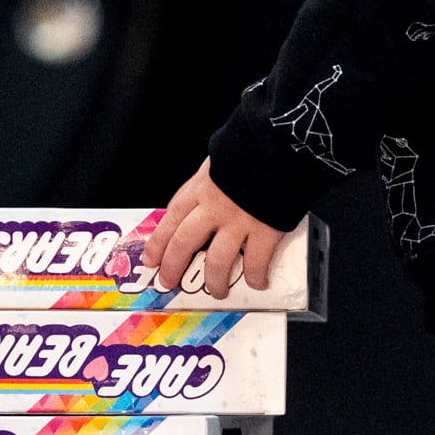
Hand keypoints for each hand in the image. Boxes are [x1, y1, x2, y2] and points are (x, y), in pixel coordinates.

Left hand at [140, 159, 285, 297]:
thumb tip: (206, 192)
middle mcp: (214, 206)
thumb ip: (211, 179)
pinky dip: (255, 276)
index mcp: (202, 186)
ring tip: (217, 290)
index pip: (172, 218)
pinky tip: (256, 282)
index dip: (159, 241)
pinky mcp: (265, 230)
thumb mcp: (222, 158)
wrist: (283, 143)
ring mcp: (239, 220)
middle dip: (173, 266)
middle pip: (184, 242)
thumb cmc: (254, 147)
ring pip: (216, 260)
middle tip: (169, 281)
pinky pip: (255, 262)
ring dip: (214, 281)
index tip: (151, 258)